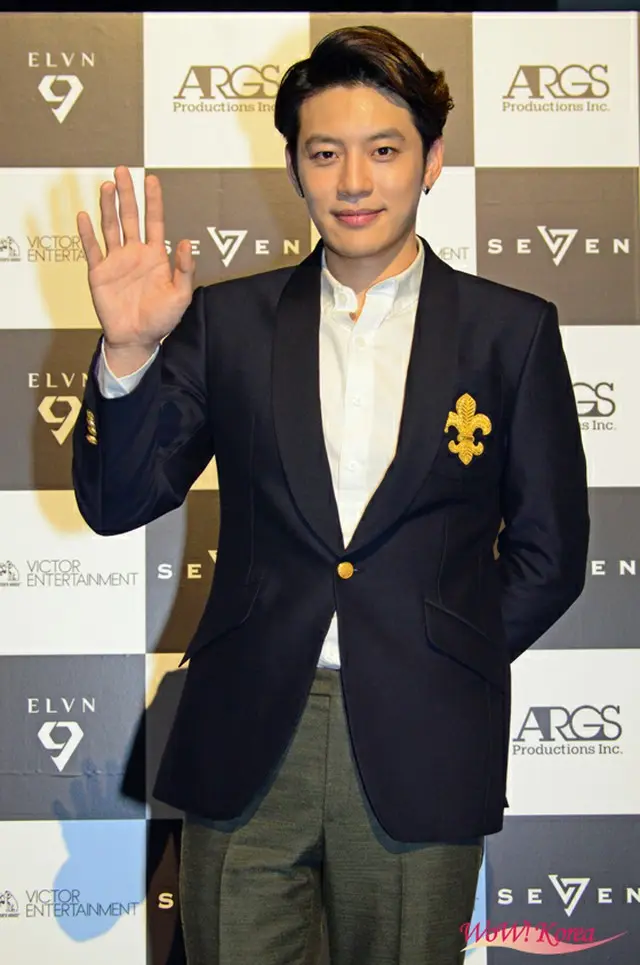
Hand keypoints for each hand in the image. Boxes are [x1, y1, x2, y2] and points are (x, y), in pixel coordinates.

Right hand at [77, 166, 194, 365]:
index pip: (154, 221)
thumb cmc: (161, 319)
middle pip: (130, 217)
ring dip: (108, 207)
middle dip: (127, 194)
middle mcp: (134, 254)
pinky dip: (88, 233)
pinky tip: (85, 216)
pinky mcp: (99, 273)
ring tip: (107, 186)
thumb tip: (184, 242)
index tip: (152, 180)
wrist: (137, 339)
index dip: (153, 201)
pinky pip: (92, 249)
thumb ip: (184, 270)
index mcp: (155, 257)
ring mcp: (116, 261)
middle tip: (123, 171)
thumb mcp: (181, 295)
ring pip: (110, 227)